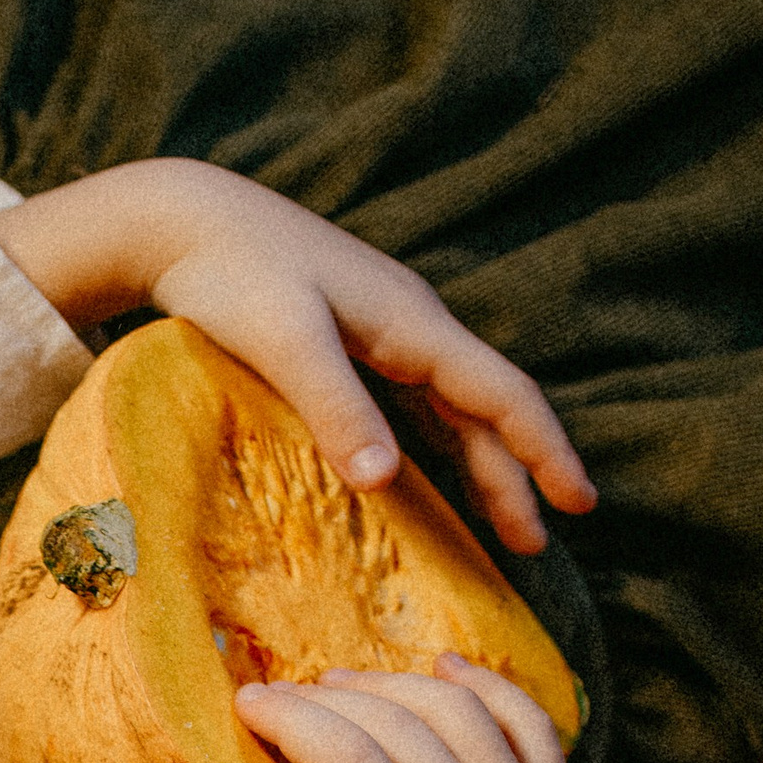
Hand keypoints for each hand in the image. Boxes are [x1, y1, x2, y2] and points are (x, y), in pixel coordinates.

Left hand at [0, 158, 593, 556]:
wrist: (183, 220)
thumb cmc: (231, 276)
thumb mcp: (286, 342)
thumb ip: (334, 406)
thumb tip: (383, 481)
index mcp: (412, 326)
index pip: (502, 395)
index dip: (545, 450)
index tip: (578, 502)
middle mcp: (410, 328)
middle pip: (482, 411)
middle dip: (516, 474)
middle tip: (538, 542)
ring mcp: (379, 333)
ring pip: (448, 410)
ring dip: (478, 466)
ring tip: (496, 526)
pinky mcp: (345, 341)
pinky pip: (408, 404)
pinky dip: (430, 449)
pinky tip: (421, 481)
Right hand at [190, 657, 586, 762]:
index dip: (295, 719)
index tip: (249, 702)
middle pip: (404, 727)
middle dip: (332, 699)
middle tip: (280, 695)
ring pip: (465, 715)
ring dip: (396, 687)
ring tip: (340, 685)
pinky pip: (533, 729)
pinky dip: (489, 688)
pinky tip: (443, 670)